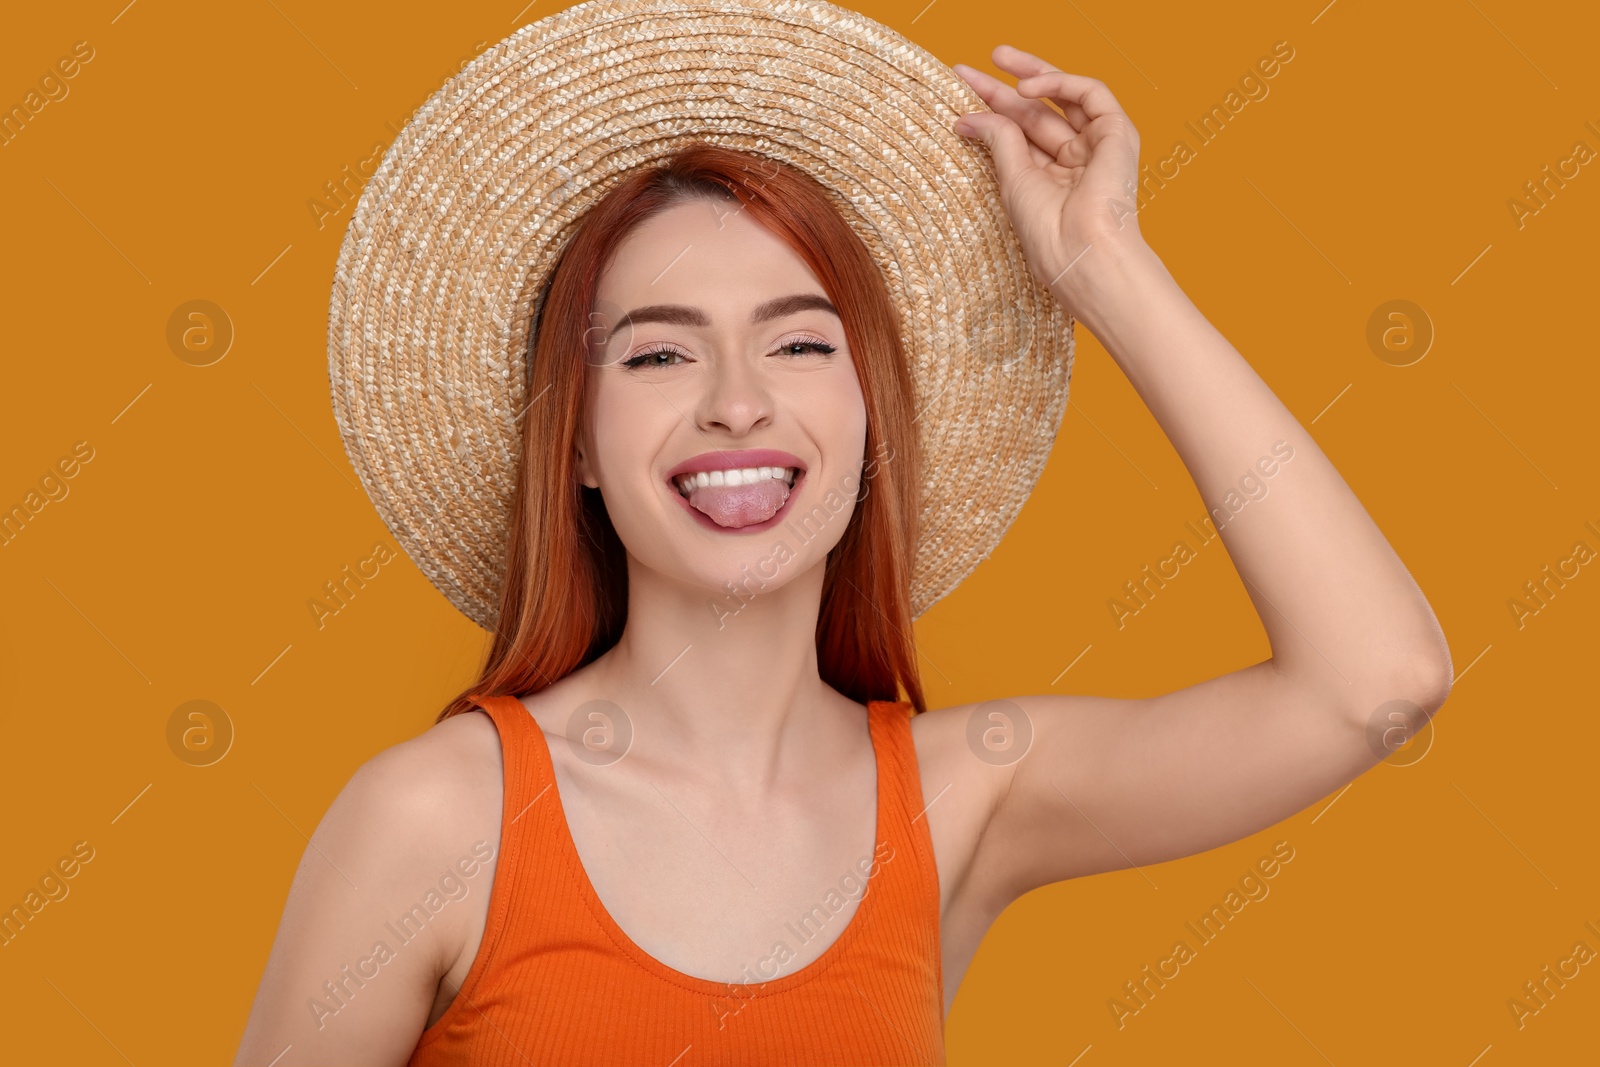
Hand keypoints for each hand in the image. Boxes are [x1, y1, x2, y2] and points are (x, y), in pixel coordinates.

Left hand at [953, 45, 1145, 319]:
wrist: (1084, 251)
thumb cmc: (1049, 232)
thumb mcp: (1013, 180)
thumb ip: (999, 140)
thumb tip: (969, 114)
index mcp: (1049, 178)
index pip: (1018, 133)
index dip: (990, 110)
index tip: (959, 94)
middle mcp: (1074, 161)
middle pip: (1036, 113)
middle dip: (1004, 89)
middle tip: (968, 69)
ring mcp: (1097, 146)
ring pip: (1063, 97)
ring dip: (1030, 73)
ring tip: (997, 58)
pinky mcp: (1118, 134)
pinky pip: (1091, 94)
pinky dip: (1059, 83)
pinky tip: (1027, 86)